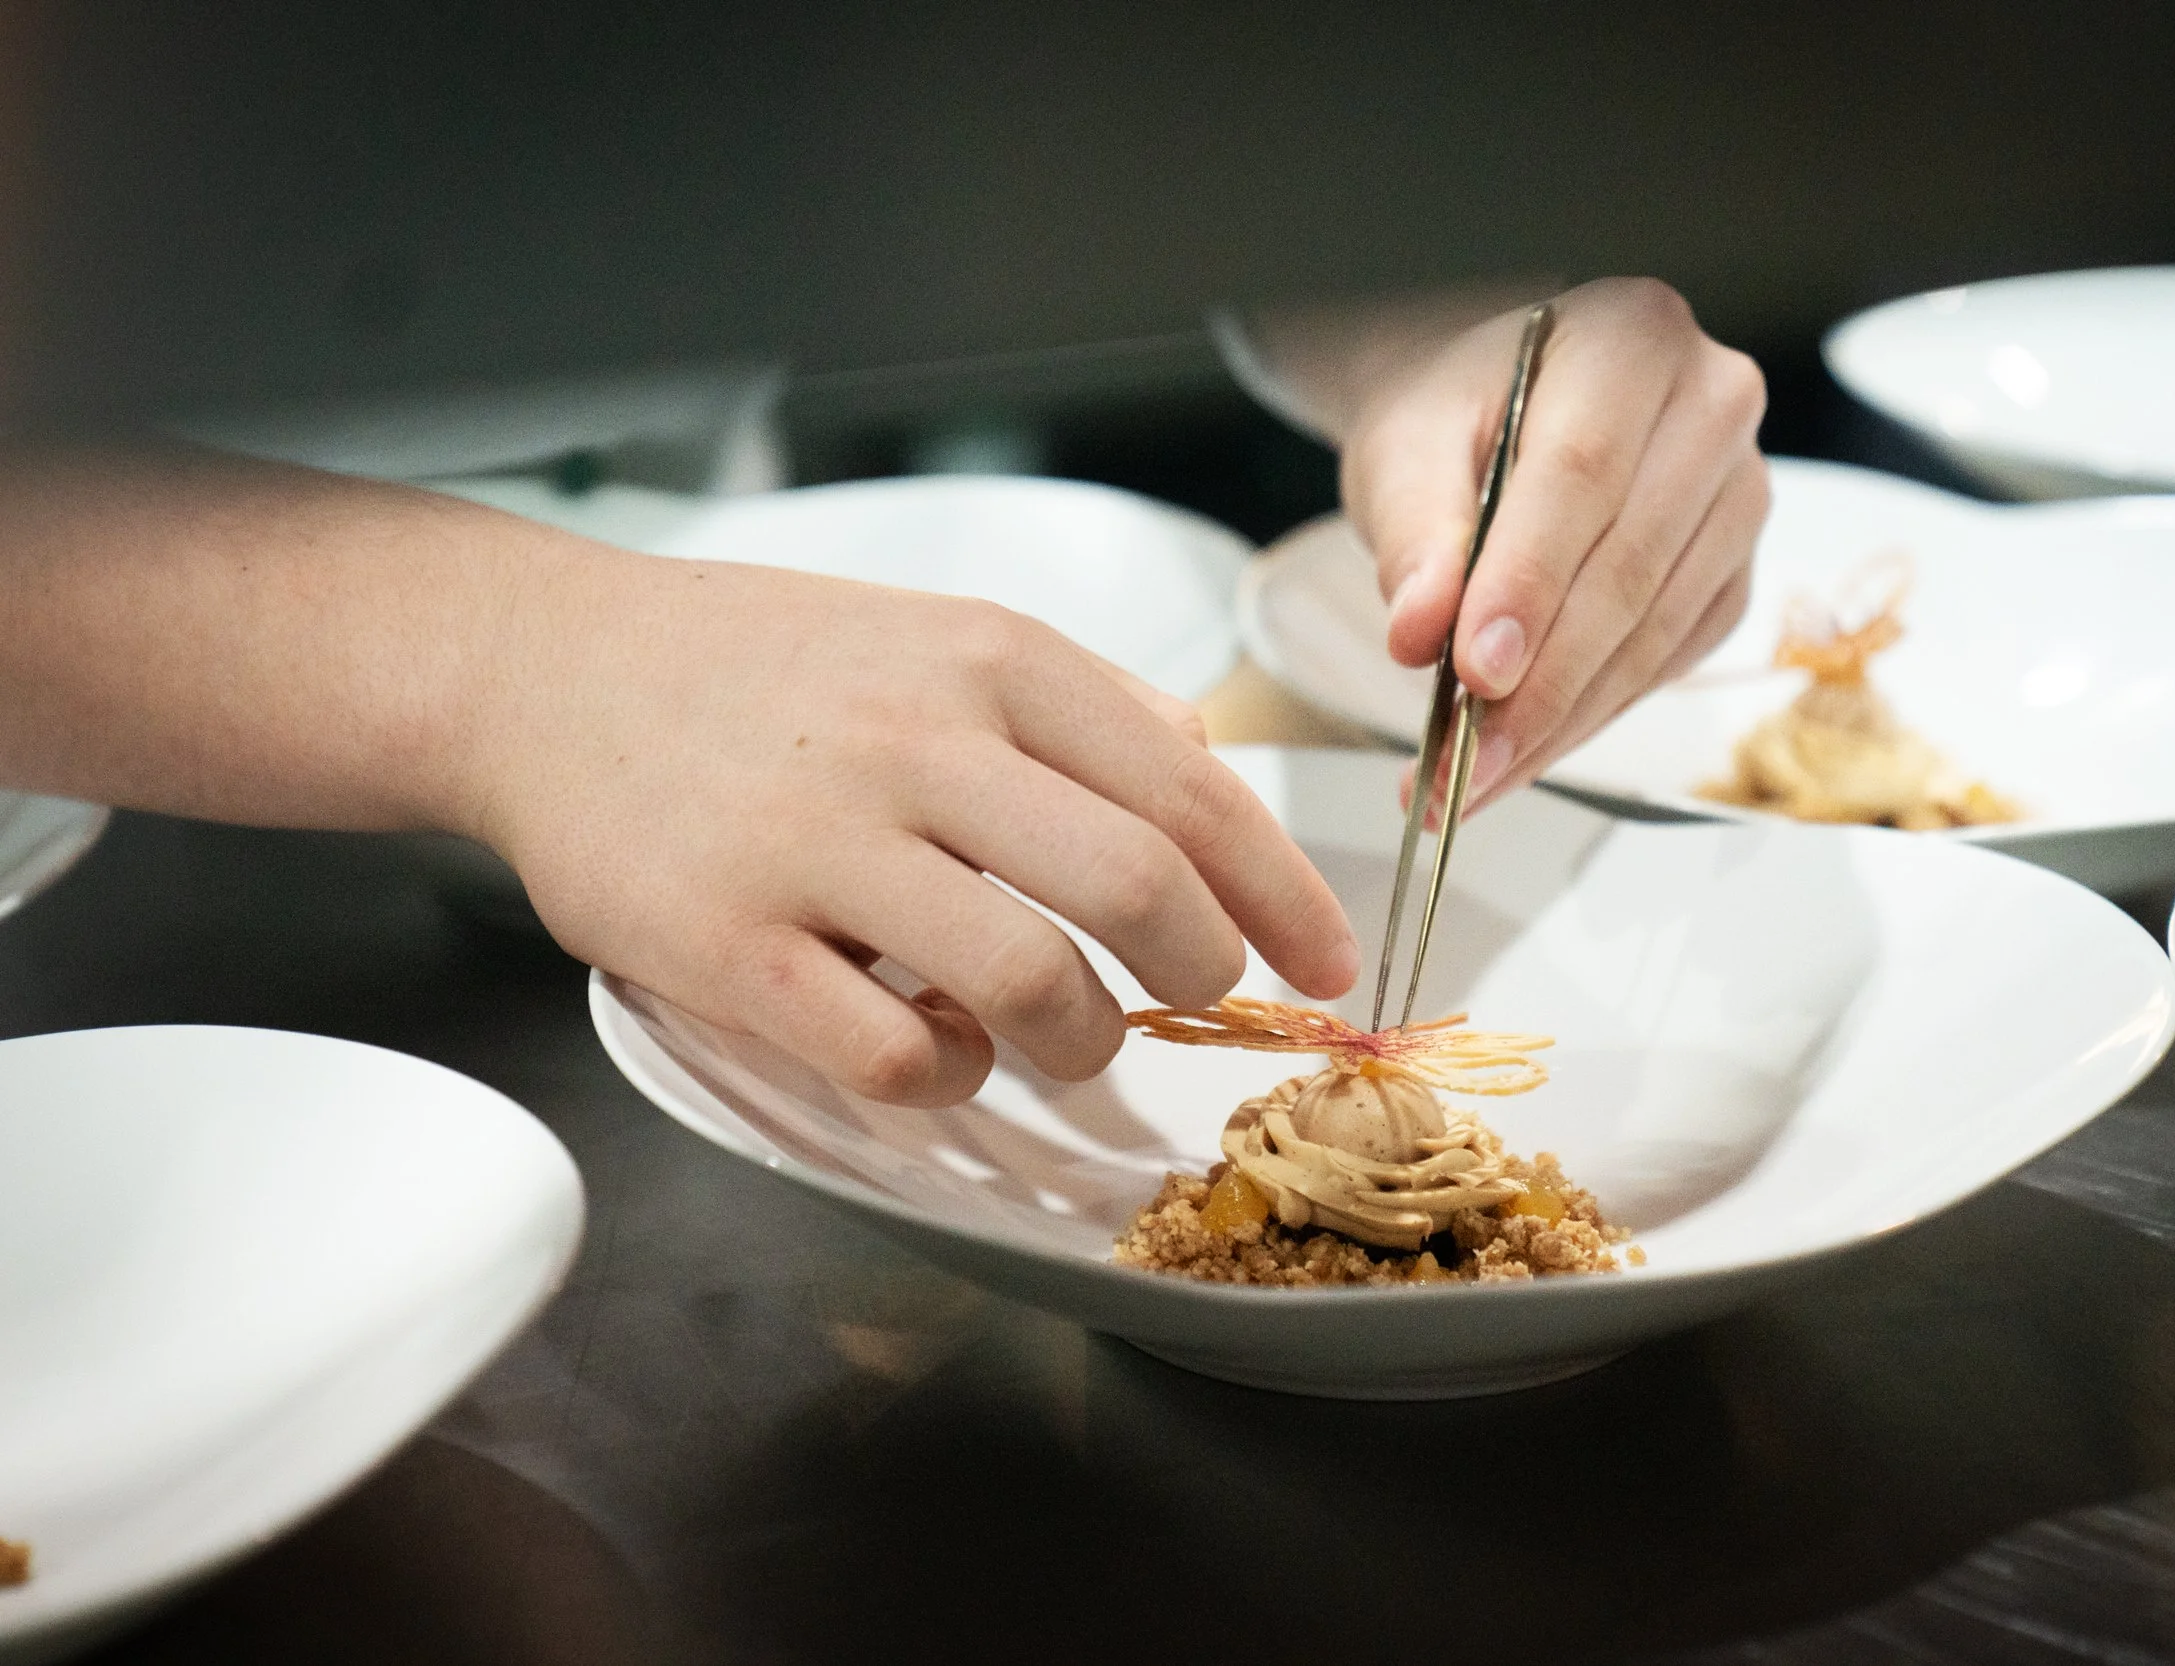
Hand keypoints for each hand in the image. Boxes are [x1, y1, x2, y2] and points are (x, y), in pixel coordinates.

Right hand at [468, 556, 1358, 1106]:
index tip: (1326, 962)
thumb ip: (1077, 696)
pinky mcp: (729, 944)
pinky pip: (895, 1054)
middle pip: (1140, 891)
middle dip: (1207, 974)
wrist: (545, 669)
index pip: (1192, 792)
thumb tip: (1202, 748)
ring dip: (1085, 1043)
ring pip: (1033, 984)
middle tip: (1204, 1003)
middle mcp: (920, 744)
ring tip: (1071, 1041)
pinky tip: (939, 1049)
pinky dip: (949, 1076)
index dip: (1282, 895)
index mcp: (992, 662)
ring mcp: (821, 847)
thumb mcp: (931, 631)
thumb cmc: (756, 664)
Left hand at [1340, 277, 1768, 810]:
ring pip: (1653, 630)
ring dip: (1561, 721)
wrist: (1495, 415)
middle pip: (1628, 567)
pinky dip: (1589, 718)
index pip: (1582, 475)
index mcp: (1631, 337)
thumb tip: (1421, 633)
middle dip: (1539, 682)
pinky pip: (1667, 661)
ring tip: (1469, 781)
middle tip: (1460, 762)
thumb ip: (1413, 533)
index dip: (1528, 583)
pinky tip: (1522, 755)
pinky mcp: (1733, 570)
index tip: (1473, 672)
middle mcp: (1712, 404)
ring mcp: (1738, 492)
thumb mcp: (1406, 449)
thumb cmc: (1456, 414)